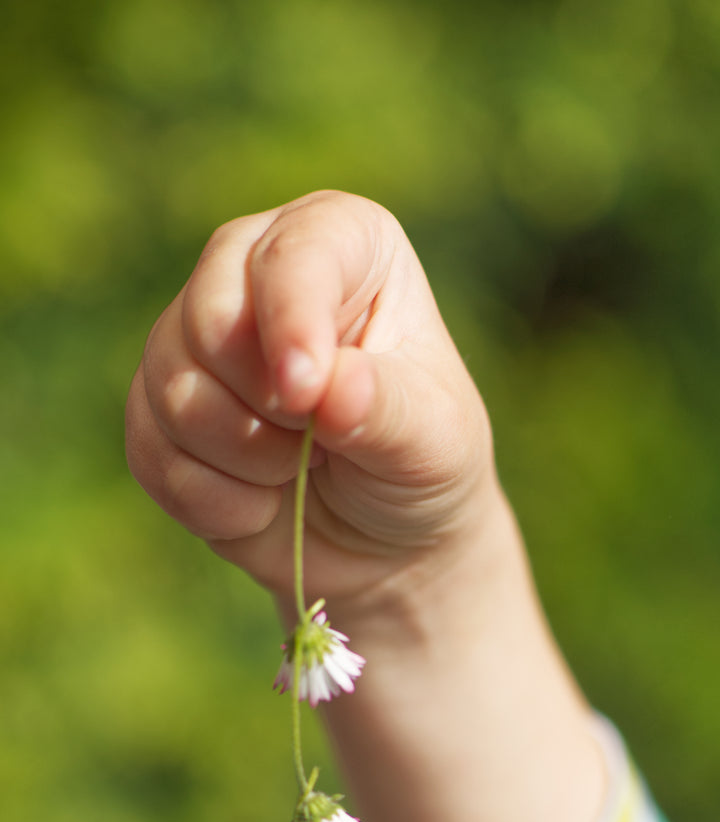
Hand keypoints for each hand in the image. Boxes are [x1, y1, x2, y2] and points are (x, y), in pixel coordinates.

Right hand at [126, 190, 497, 619]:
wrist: (387, 544)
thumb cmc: (423, 467)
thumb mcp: (433, 440)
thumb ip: (385, 410)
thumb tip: (330, 388)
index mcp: (343, 243)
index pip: (293, 256)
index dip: (290, 322)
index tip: (306, 395)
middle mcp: (256, 272)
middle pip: (209, 320)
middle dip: (265, 407)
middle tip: (322, 447)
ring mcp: (196, 340)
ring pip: (173, 391)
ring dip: (245, 461)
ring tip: (301, 472)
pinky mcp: (159, 410)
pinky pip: (151, 452)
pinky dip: (211, 500)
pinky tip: (261, 506)